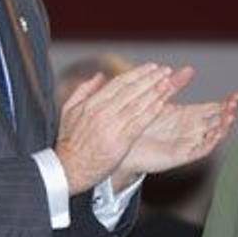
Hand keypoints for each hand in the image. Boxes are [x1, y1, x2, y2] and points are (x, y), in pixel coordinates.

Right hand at [55, 64, 179, 194]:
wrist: (69, 169)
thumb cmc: (69, 142)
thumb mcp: (69, 111)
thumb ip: (84, 90)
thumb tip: (100, 76)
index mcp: (92, 103)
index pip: (118, 83)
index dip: (137, 73)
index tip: (151, 67)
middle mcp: (103, 112)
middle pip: (131, 90)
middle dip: (150, 78)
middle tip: (165, 70)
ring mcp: (112, 126)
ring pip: (137, 104)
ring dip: (154, 92)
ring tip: (168, 81)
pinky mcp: (120, 142)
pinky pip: (139, 123)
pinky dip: (151, 112)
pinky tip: (162, 103)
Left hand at [117, 81, 237, 180]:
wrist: (123, 144)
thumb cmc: (138, 122)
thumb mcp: (159, 99)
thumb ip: (174, 85)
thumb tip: (189, 69)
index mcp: (188, 116)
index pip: (214, 109)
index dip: (226, 104)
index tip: (236, 95)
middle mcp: (191, 130)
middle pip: (218, 122)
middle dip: (229, 113)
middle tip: (235, 103)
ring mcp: (188, 143)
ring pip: (213, 137)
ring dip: (223, 127)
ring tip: (229, 116)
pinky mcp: (181, 155)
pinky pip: (200, 150)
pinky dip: (209, 142)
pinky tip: (215, 133)